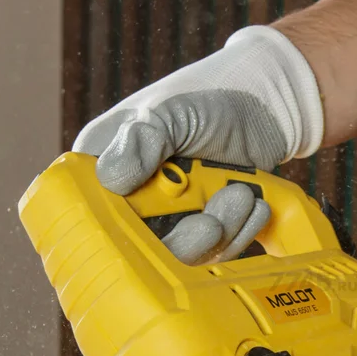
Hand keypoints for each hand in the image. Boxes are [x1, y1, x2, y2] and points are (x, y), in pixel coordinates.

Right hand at [73, 26, 322, 264]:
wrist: (264, 108)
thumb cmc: (207, 100)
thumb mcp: (170, 112)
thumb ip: (141, 140)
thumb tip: (110, 180)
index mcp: (104, 169)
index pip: (92, 216)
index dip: (118, 233)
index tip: (150, 229)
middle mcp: (133, 201)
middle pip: (141, 250)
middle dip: (183, 241)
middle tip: (212, 224)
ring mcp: (171, 219)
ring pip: (185, 255)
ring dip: (222, 232)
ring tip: (243, 195)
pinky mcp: (207, 231)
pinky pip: (218, 252)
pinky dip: (241, 233)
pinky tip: (256, 205)